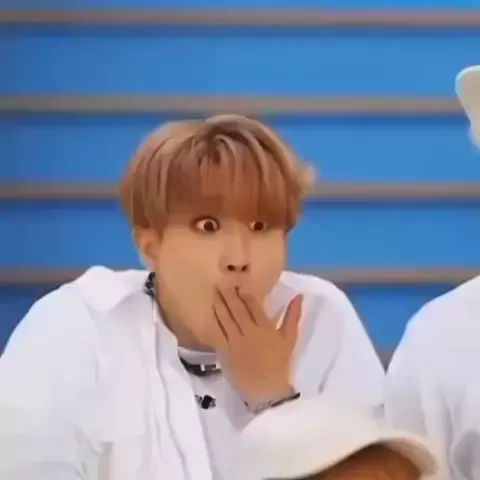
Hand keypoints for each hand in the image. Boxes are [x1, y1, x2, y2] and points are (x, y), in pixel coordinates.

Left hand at [211, 286, 303, 404]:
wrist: (267, 392)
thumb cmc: (279, 364)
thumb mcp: (289, 339)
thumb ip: (293, 316)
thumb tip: (298, 295)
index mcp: (266, 328)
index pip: (254, 306)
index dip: (245, 293)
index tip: (238, 281)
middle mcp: (250, 333)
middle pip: (237, 310)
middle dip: (229, 294)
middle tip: (221, 281)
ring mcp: (236, 343)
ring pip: (225, 319)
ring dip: (219, 304)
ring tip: (214, 291)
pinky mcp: (225, 353)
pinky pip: (217, 334)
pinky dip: (213, 322)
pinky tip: (210, 312)